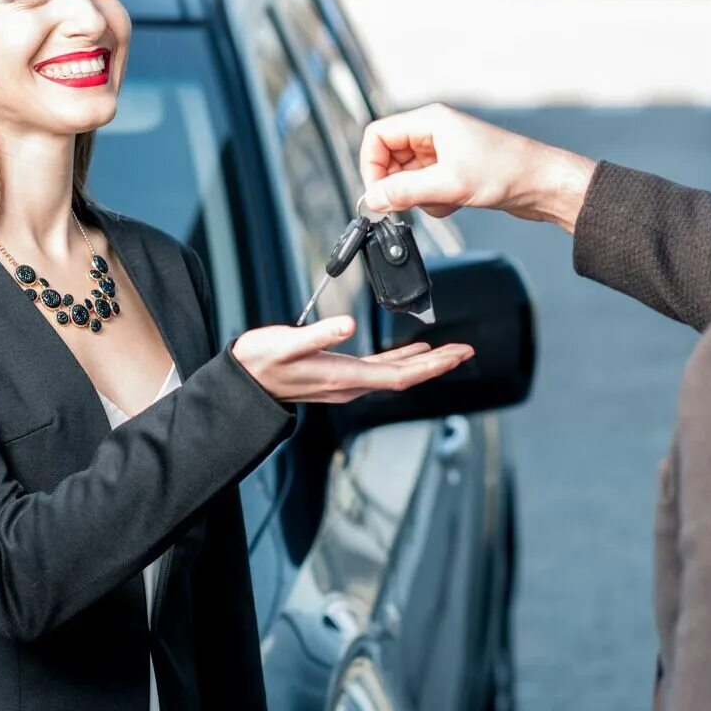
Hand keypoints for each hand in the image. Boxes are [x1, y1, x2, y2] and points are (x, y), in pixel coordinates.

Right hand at [232, 315, 473, 403]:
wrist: (244, 382)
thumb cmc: (260, 362)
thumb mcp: (285, 344)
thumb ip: (318, 334)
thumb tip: (347, 324)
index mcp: (344, 377)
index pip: (401, 376)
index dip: (433, 366)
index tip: (458, 355)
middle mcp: (350, 385)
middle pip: (406, 376)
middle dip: (439, 363)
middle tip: (467, 350)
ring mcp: (346, 383)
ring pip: (396, 374)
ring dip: (425, 363)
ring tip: (449, 351)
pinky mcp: (339, 374)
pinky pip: (381, 370)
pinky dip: (402, 360)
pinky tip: (411, 351)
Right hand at [360, 103, 598, 232]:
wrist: (544, 185)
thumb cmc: (508, 172)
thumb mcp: (448, 184)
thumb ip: (404, 192)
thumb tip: (372, 198)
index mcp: (430, 122)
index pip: (378, 136)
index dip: (371, 165)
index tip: (377, 193)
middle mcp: (434, 133)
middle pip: (390, 158)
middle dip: (398, 185)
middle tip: (409, 204)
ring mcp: (445, 153)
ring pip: (408, 177)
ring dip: (419, 196)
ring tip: (444, 200)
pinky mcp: (455, 172)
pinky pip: (427, 188)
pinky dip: (435, 201)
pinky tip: (456, 203)